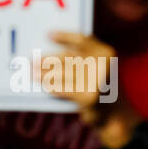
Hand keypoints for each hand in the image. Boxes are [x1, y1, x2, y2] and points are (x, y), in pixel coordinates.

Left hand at [43, 32, 142, 148]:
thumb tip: (48, 54)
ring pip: (61, 73)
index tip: (48, 35)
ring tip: (32, 73)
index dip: (64, 36)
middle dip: (47, 59)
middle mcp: (102, 65)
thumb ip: (82, 57)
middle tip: (32, 60)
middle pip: (67, 57)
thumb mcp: (98, 67)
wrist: (115, 114)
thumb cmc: (101, 86)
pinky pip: (62, 88)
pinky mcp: (88, 97)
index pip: (81, 40)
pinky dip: (52, 87)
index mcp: (107, 53)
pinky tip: (45, 86)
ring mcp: (96, 81)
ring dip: (43, 74)